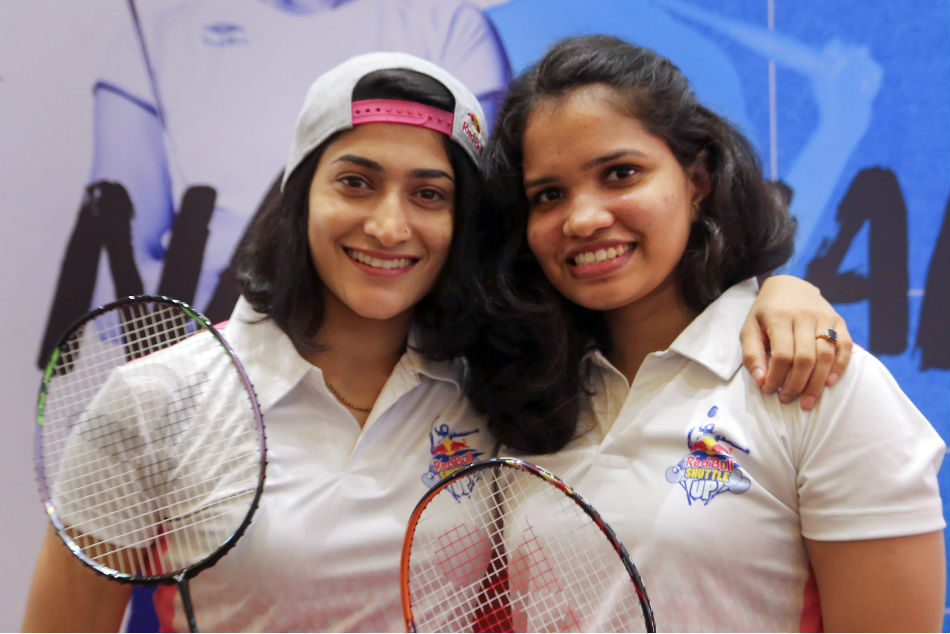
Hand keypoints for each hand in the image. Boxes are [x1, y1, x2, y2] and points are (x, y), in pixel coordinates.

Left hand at [740, 275, 851, 409]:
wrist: (789, 286)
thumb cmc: (765, 314)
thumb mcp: (749, 329)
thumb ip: (752, 355)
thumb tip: (761, 382)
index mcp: (779, 317)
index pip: (782, 355)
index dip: (776, 377)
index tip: (769, 390)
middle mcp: (804, 315)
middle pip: (806, 358)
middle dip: (797, 385)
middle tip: (788, 400)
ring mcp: (824, 316)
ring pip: (826, 355)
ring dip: (817, 383)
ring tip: (807, 402)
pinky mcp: (838, 320)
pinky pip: (845, 346)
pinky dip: (840, 366)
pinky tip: (829, 383)